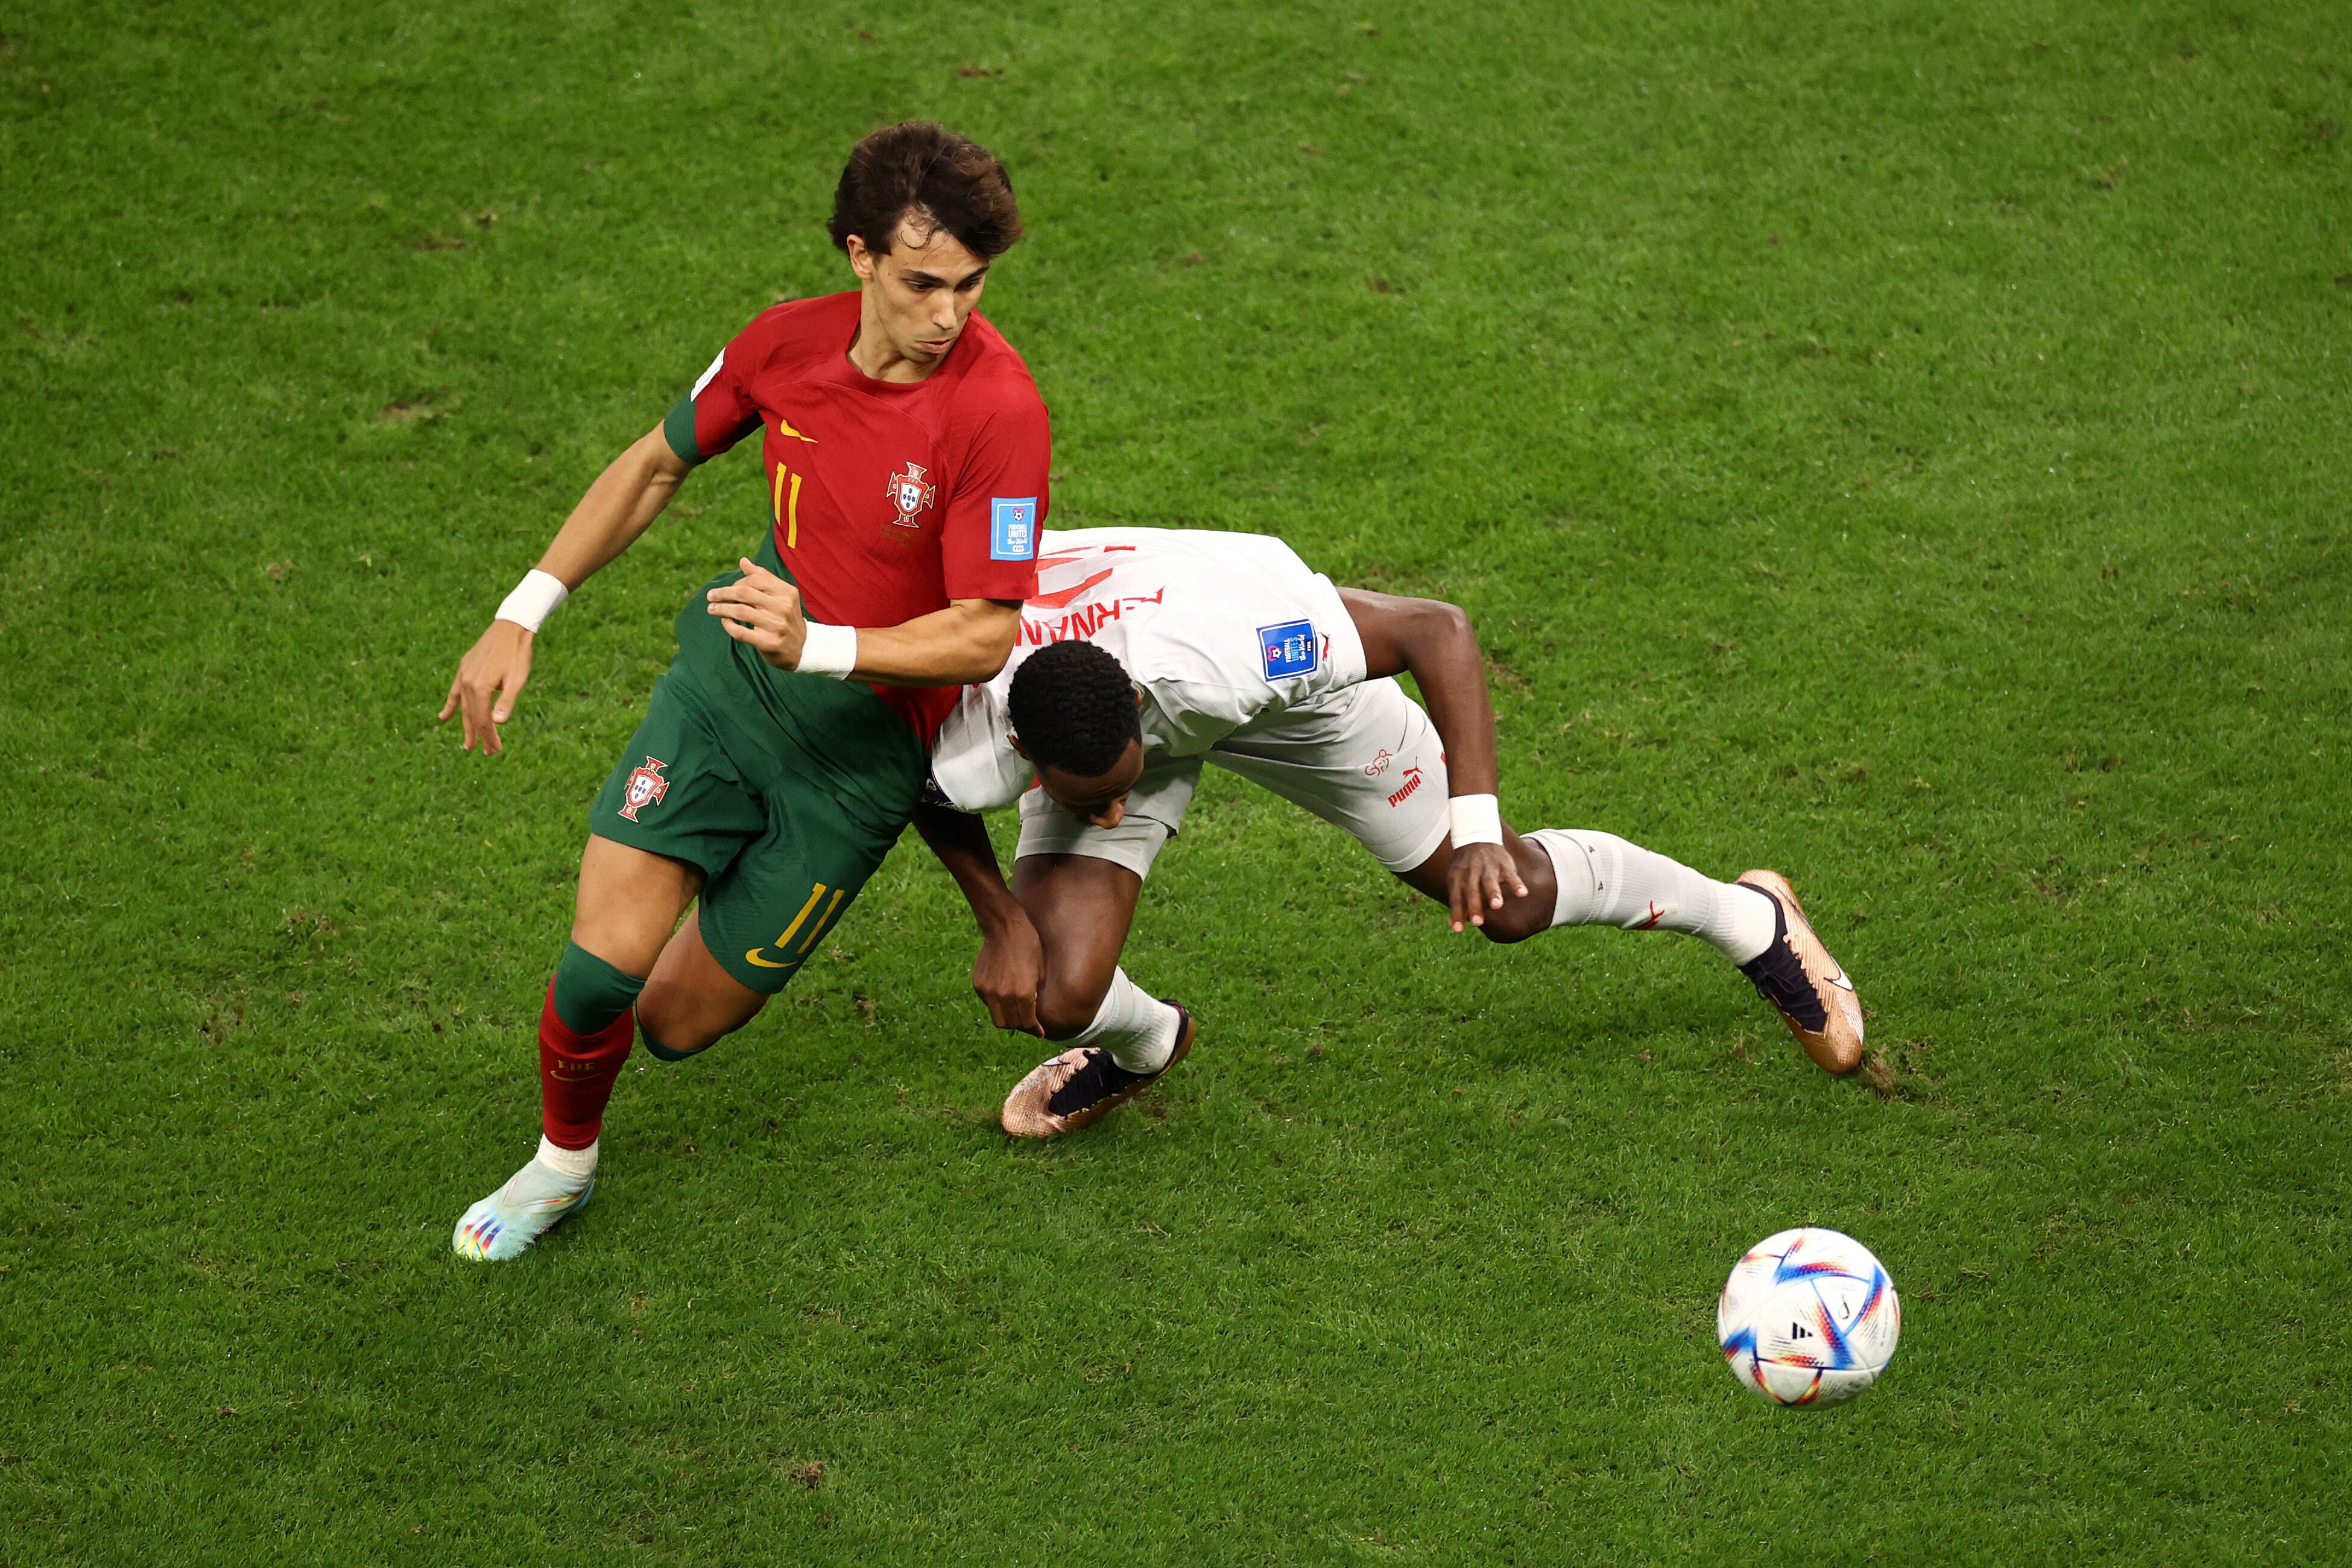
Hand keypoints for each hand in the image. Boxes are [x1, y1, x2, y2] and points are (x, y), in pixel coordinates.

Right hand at [438, 619, 534, 753]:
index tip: (495, 750)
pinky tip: (443, 717)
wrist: (511, 627)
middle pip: (472, 716)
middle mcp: (467, 683)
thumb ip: (506, 701)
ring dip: (466, 725)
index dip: (489, 737)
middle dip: (479, 735)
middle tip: (485, 753)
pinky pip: (454, 692)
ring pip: (463, 707)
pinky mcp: (464, 668)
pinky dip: (450, 706)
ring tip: (467, 744)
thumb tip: (498, 723)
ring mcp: (463, 675)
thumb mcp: (517, 679)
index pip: (483, 720)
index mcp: (480, 687)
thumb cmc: (518, 654)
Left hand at [706, 557, 807, 670]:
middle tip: (711, 596)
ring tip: (711, 609)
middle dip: (723, 593)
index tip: (728, 588)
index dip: (737, 582)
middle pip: (744, 593)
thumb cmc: (786, 618)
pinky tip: (724, 622)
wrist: (802, 649)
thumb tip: (743, 561)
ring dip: (721, 608)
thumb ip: (763, 578)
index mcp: (787, 592)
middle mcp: (783, 607)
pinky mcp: (768, 642)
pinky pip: (740, 632)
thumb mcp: (781, 596)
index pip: (755, 579)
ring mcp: (776, 625)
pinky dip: (728, 625)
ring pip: (740, 611)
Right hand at [972, 908, 1044, 1034]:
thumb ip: (1034, 993)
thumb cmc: (1028, 946)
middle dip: (1021, 1026)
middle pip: (1011, 1024)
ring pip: (997, 1018)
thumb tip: (1033, 1010)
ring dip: (1007, 1019)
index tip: (1040, 1032)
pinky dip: (996, 1005)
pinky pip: (988, 1003)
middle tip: (1028, 1022)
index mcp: (1023, 993)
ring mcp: (989, 991)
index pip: (1028, 1022)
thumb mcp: (1040, 971)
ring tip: (1015, 1012)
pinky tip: (1004, 996)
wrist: (1005, 927)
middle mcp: (1004, 995)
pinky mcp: (978, 984)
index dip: (1035, 1030)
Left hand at [1447, 841, 1529, 933]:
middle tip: (1477, 923)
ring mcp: (1487, 866)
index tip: (1458, 930)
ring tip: (1497, 906)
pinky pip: (1510, 873)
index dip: (1457, 913)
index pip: (1455, 897)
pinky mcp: (1503, 862)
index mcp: (1457, 877)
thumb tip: (1455, 927)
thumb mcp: (1457, 881)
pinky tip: (1523, 894)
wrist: (1476, 837)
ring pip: (1490, 880)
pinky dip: (1516, 883)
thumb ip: (1459, 904)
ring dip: (1494, 893)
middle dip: (1475, 906)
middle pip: (1472, 890)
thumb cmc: (1466, 868)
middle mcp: (1471, 871)